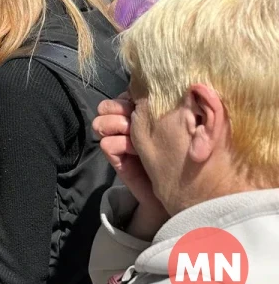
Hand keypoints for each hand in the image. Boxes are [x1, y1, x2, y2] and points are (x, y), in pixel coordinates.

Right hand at [93, 97, 168, 239]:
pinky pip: (107, 143)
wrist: (180, 188)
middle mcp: (125, 124)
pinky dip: (121, 144)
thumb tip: (157, 95)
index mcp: (139, 113)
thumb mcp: (175, 126)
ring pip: (100, 122)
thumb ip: (163, 110)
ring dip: (118, 125)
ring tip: (136, 136)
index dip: (129, 96)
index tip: (142, 103)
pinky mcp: (115, 158)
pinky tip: (137, 152)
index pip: (123, 95)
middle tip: (136, 120)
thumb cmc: (182, 154)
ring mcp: (118, 141)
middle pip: (105, 106)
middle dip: (119, 109)